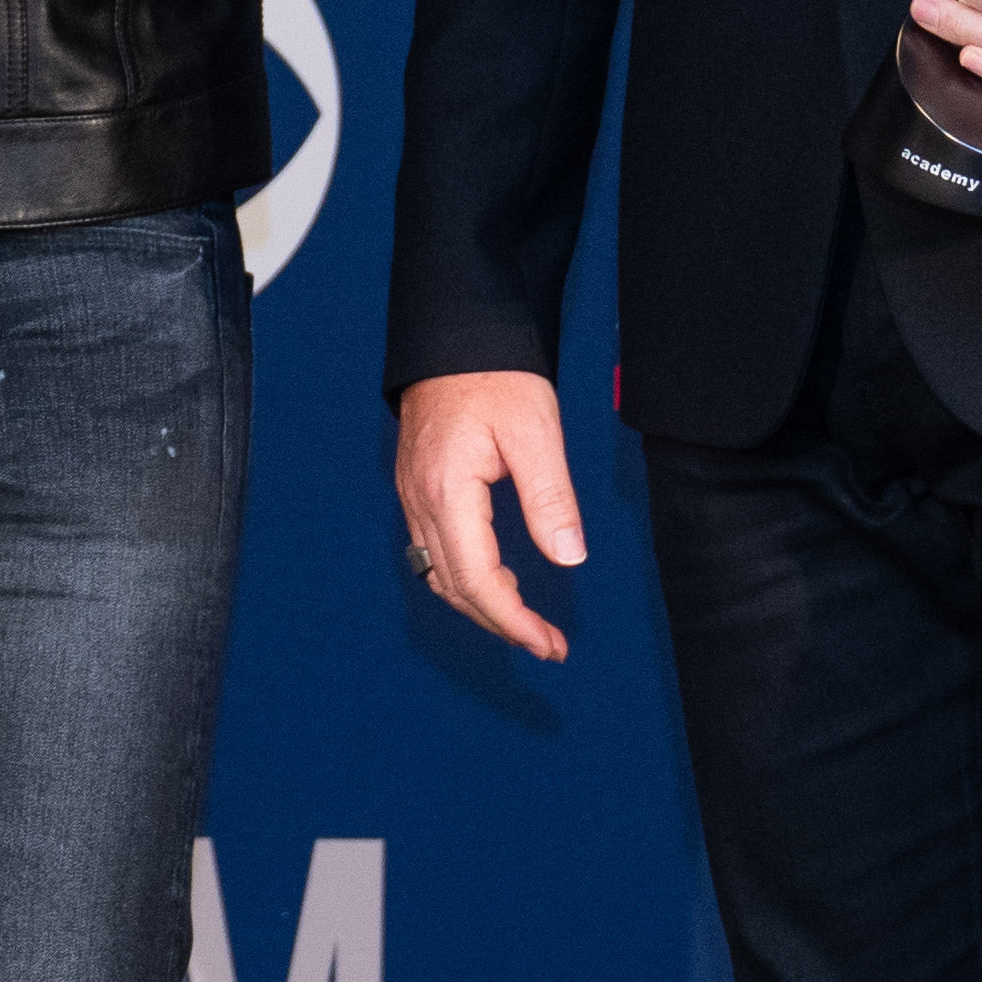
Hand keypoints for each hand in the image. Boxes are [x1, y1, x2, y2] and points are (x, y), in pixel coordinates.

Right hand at [392, 370, 585, 662]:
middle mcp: (421, 501)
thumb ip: (550, 499)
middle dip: (501, 624)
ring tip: (528, 619)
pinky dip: (467, 577)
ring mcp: (414, 496)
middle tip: (548, 643)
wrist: (454, 338)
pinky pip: (435, 551)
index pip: (478, 580)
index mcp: (447, 491)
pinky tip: (501, 575)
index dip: (514, 621)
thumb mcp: (536, 433)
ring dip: (482, 605)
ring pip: (440, 574)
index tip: (549, 643)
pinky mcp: (419, 489)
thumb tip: (567, 557)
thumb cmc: (494, 375)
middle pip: (454, 588)